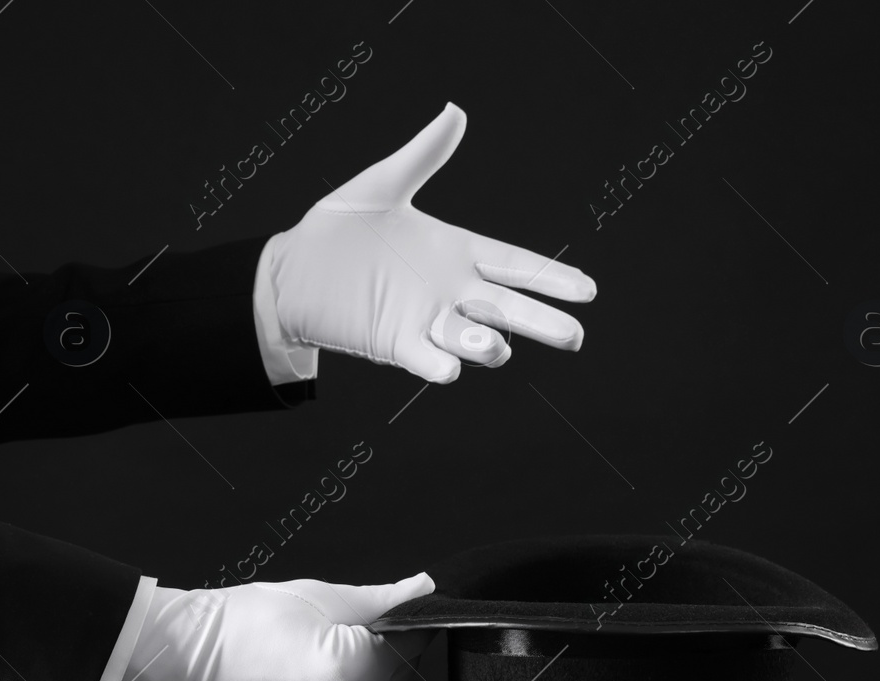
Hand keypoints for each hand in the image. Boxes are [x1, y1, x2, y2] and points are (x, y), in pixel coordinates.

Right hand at [117, 575, 434, 680]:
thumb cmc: (239, 622)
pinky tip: (323, 678)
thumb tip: (421, 590)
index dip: (412, 625)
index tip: (409, 611)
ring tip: (341, 650)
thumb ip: (380, 600)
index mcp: (344, 672)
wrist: (179, 658)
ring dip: (372, 680)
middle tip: (373, 627)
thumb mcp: (318, 597)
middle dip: (393, 653)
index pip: (407, 647)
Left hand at [263, 102, 596, 384]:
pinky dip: (440, 366)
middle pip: (509, 309)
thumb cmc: (339, 230)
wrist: (291, 272)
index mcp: (456, 252)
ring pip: (474, 339)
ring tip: (498, 347)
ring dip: (489, 346)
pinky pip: (426, 358)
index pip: (516, 265)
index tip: (588, 290)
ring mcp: (426, 320)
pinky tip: (450, 368)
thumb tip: (455, 112)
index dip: (551, 277)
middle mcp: (451, 291)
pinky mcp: (396, 343)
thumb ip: (423, 155)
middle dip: (543, 323)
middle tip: (576, 337)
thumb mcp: (381, 185)